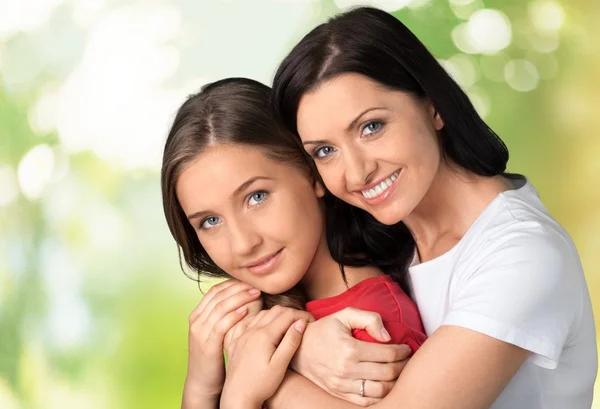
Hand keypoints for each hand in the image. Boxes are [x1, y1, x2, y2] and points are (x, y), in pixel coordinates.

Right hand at [182, 279, 261, 407]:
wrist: (202, 382)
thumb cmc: (213, 355)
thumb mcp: (215, 332)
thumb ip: (223, 316)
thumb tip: (242, 299)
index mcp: (197, 314)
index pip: (215, 291)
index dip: (233, 283)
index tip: (250, 281)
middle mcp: (196, 320)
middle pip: (218, 295)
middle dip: (238, 287)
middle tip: (256, 284)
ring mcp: (200, 332)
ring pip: (220, 307)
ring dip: (240, 298)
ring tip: (256, 294)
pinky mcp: (207, 344)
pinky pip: (221, 325)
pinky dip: (234, 315)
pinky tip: (247, 311)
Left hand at [221, 306, 309, 408]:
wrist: (237, 397)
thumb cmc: (260, 385)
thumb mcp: (280, 365)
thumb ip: (291, 342)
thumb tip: (301, 322)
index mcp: (264, 335)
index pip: (287, 315)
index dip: (303, 315)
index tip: (313, 322)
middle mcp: (251, 330)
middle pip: (275, 311)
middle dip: (291, 313)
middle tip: (302, 322)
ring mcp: (242, 335)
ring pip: (262, 314)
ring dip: (276, 314)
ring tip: (288, 324)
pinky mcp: (236, 341)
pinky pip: (248, 321)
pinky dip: (260, 318)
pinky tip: (265, 324)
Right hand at [291, 307, 411, 405]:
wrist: (298, 348)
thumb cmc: (324, 329)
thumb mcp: (344, 315)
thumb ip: (368, 319)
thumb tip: (387, 336)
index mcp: (349, 349)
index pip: (387, 354)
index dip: (402, 351)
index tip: (406, 348)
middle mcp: (346, 369)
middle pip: (387, 373)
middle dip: (402, 366)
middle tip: (406, 360)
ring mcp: (342, 384)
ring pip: (380, 390)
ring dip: (394, 382)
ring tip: (398, 373)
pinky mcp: (339, 393)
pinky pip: (366, 401)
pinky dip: (380, 396)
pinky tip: (384, 385)